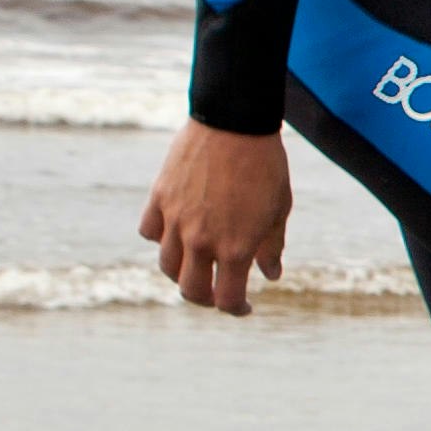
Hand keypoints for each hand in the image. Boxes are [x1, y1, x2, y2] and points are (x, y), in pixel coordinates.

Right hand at [143, 122, 292, 313]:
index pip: (226, 300)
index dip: (236, 309)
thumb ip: (272, 246)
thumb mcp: (279, 208)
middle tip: (217, 291)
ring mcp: (176, 220)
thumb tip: (270, 275)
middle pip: (191, 290)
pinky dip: (161, 238)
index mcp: (235, 248)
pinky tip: (176, 232)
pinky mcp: (159, 198)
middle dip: (205, 298)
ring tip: (197, 263)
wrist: (235, 121)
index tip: (243, 306)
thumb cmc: (266, 164)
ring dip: (182, 271)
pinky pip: (151, 232)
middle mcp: (201, 240)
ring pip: (167, 265)